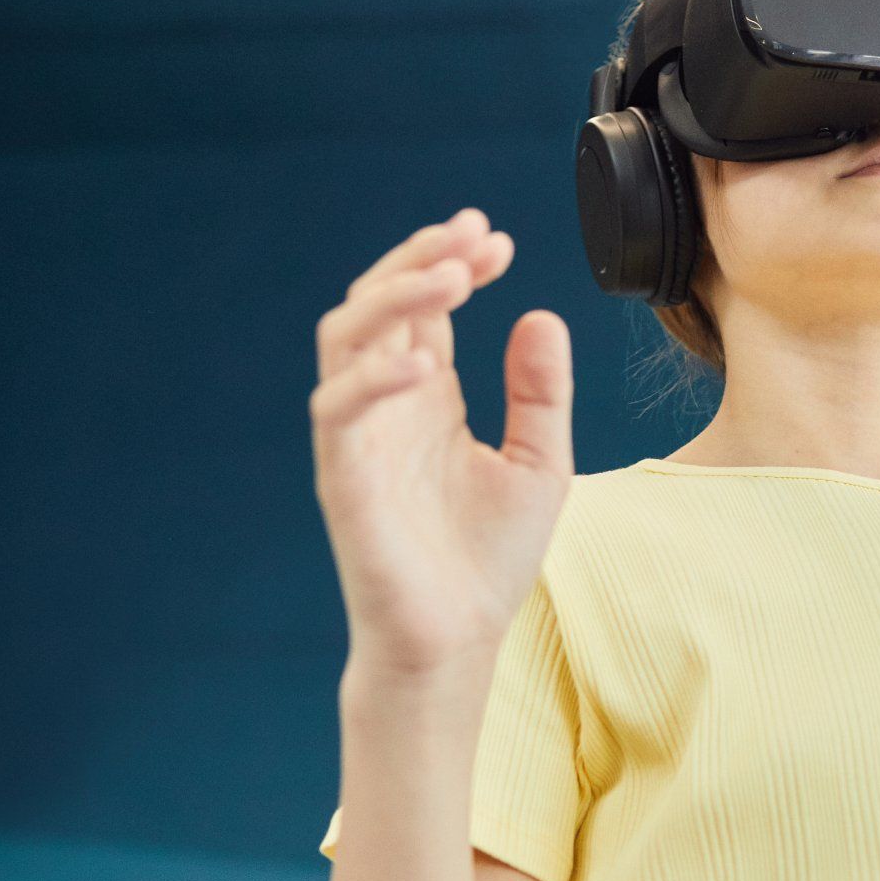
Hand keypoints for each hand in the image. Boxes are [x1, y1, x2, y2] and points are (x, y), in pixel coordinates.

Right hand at [309, 208, 572, 676]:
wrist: (457, 642)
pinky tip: (429, 368)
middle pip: (377, 302)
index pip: (427, 308)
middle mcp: (386, 404)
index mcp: (428, 395)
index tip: (497, 239)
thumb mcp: (540, 463)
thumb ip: (539, 392)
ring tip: (453, 278)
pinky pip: (338, 412)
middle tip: (472, 238)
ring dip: (394, 297)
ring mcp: (359, 436)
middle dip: (420, 259)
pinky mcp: (342, 479)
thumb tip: (541, 313)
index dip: (452, 262)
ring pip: (345, 337)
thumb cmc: (489, 559)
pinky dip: (376, 380)